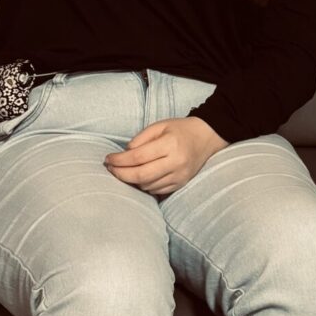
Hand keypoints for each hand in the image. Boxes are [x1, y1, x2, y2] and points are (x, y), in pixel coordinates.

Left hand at [105, 116, 227, 195]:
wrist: (206, 137)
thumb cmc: (180, 129)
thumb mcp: (160, 125)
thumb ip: (141, 138)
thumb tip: (124, 153)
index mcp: (170, 144)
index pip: (138, 157)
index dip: (119, 160)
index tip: (108, 159)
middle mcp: (176, 162)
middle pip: (141, 175)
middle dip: (121, 174)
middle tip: (110, 169)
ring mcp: (180, 175)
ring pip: (147, 185)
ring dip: (132, 180)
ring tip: (124, 172)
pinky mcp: (181, 183)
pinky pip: (156, 190)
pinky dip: (144, 185)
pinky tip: (139, 177)